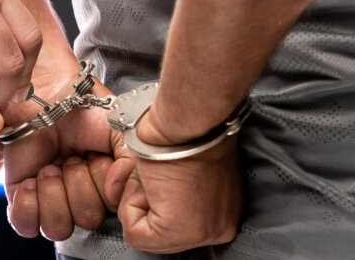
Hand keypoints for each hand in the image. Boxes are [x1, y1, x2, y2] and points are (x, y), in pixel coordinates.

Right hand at [101, 110, 243, 253]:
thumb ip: (177, 193)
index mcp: (225, 211)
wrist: (187, 120)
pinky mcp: (177, 231)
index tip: (165, 175)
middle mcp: (219, 228)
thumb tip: (151, 199)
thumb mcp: (188, 171)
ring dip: (137, 200)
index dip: (157, 198)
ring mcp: (201, 234)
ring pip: (145, 234)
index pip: (176, 224)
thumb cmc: (187, 131)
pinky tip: (148, 182)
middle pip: (160, 234)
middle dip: (146, 202)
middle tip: (157, 176)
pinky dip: (130, 205)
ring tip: (154, 177)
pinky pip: (135, 234)